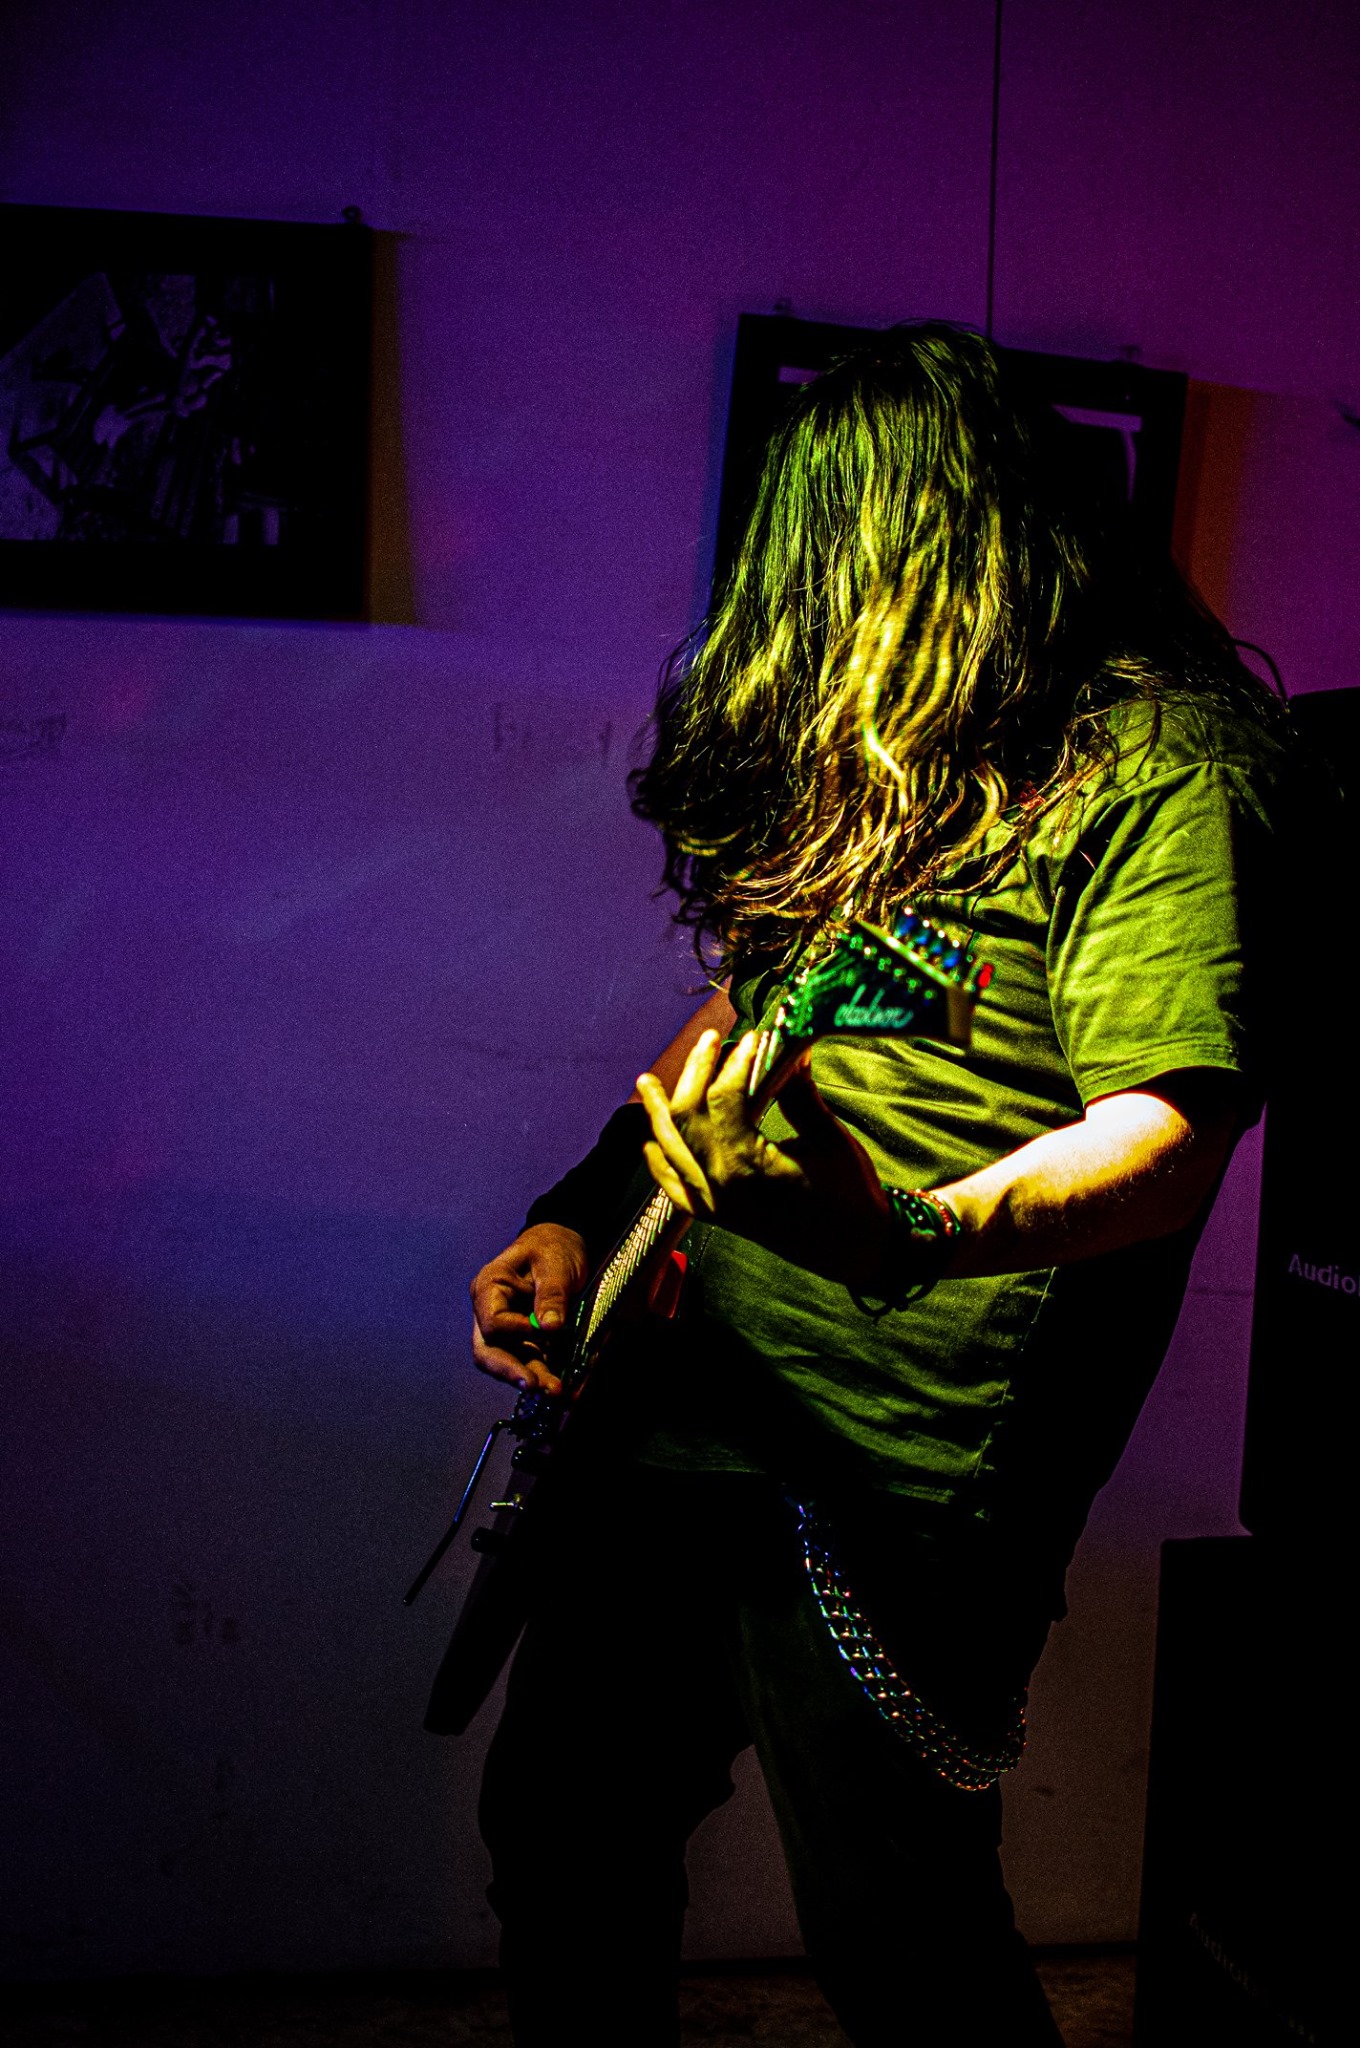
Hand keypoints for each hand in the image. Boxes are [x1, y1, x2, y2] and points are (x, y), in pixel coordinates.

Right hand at [469, 1223, 588, 1395]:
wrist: (563, 1244)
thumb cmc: (552, 1247)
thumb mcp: (554, 1264)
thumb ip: (551, 1294)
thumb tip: (549, 1326)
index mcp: (490, 1288)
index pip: (492, 1322)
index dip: (515, 1331)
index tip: (543, 1331)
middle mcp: (492, 1312)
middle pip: (490, 1352)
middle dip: (513, 1372)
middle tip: (536, 1385)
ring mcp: (509, 1330)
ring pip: (512, 1362)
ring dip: (534, 1378)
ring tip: (557, 1391)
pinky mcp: (527, 1340)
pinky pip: (534, 1361)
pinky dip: (549, 1372)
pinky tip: (569, 1385)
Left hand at [635, 1030, 892, 1288]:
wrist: (853, 1249)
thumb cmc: (849, 1194)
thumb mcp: (828, 1138)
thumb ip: (800, 1093)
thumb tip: (790, 1047)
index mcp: (746, 1163)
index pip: (725, 1097)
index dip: (737, 1060)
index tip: (754, 1036)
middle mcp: (719, 1184)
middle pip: (688, 1116)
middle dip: (696, 1072)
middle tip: (709, 1040)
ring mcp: (712, 1203)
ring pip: (670, 1148)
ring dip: (658, 1112)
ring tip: (646, 1081)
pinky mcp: (715, 1217)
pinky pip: (673, 1187)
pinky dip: (660, 1163)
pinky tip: (652, 1143)